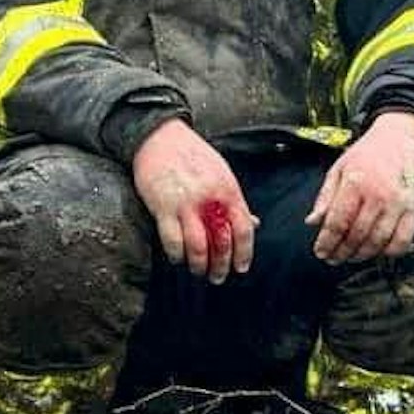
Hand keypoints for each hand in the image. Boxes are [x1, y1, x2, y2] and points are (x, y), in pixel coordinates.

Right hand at [130, 119, 256, 283]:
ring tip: (198, 270)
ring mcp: (185, 204)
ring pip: (197, 247)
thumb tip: (253, 223)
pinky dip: (176, 255)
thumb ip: (235, 201)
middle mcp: (210, 199)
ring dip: (199, 266)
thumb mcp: (222, 173)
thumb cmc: (193, 155)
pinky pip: (172, 241)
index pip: (243, 229)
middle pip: (222, 243)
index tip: (241, 268)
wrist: (160, 136)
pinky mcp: (162, 207)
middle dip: (221, 266)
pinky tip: (177, 257)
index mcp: (228, 190)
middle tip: (218, 277)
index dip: (245, 253)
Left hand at [306, 112, 413, 262]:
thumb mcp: (340, 168)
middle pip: (356, 235)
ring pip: (377, 242)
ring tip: (351, 256)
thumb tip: (312, 222)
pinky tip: (377, 251)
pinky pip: (402, 241)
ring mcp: (398, 204)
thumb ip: (325, 197)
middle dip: (342, 252)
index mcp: (355, 183)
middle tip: (333, 258)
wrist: (404, 138)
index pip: (337, 222)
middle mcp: (377, 195)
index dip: (327, 242)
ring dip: (362, 255)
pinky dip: (388, 252)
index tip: (321, 252)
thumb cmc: (369, 153)